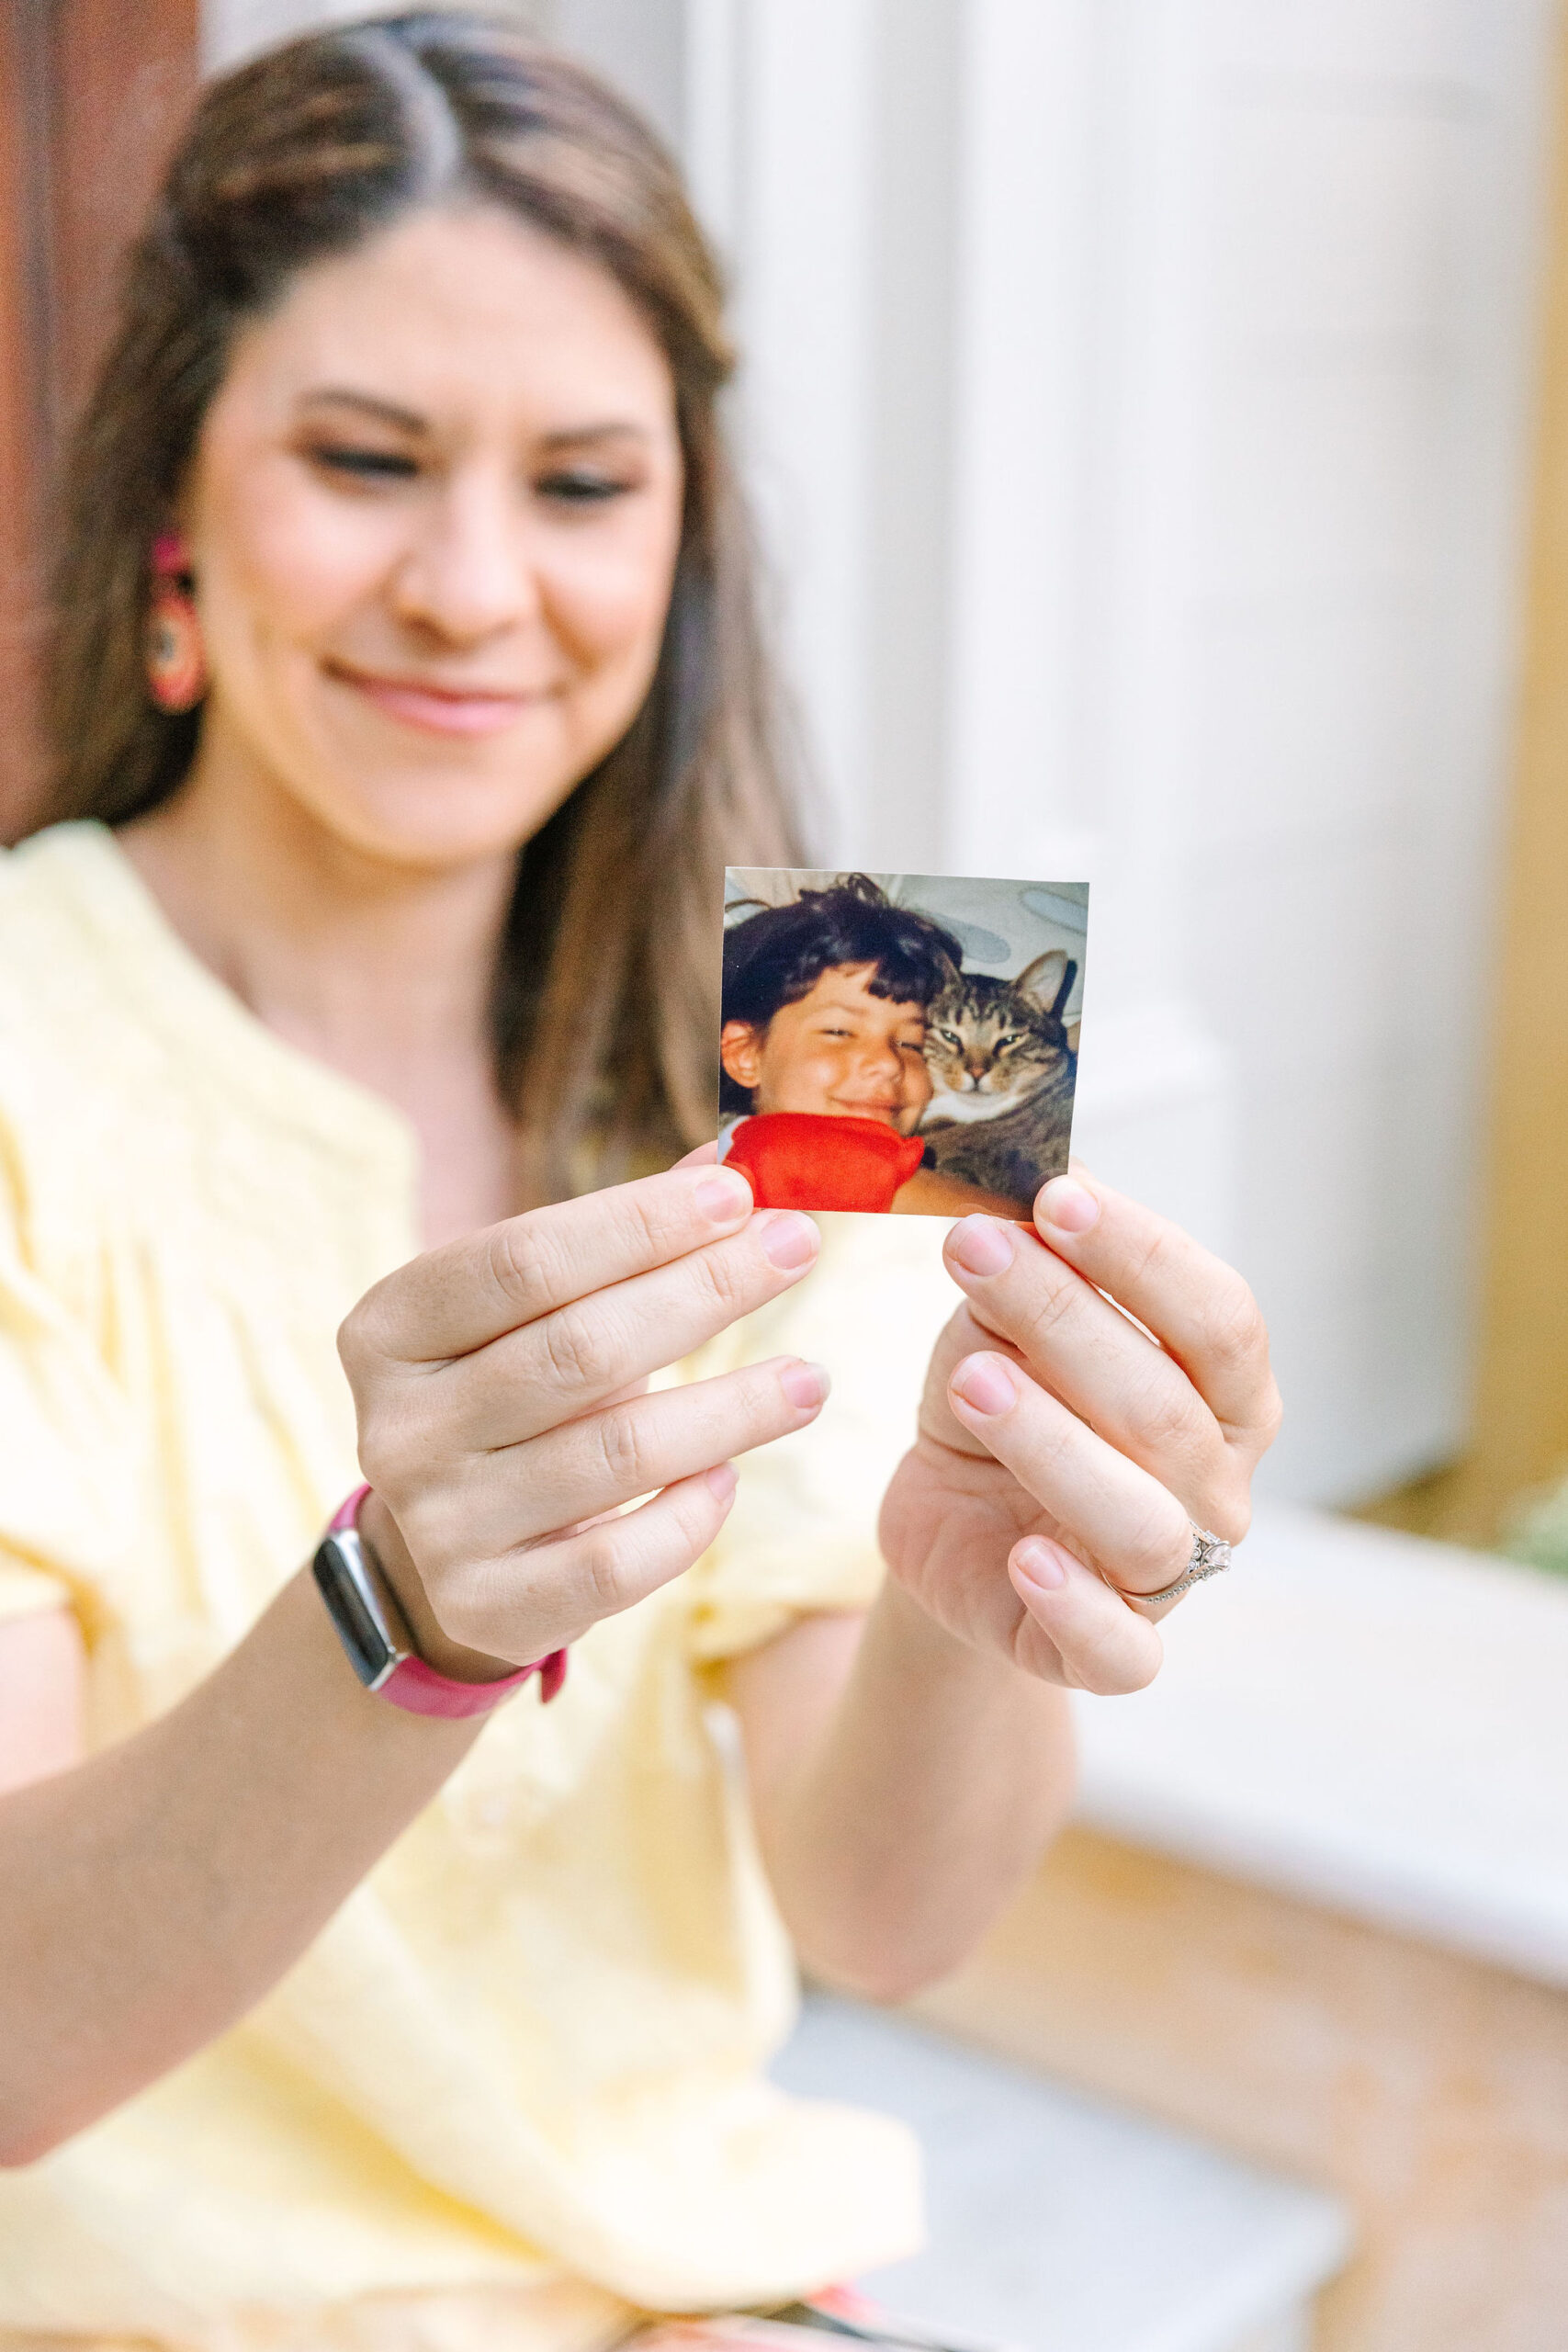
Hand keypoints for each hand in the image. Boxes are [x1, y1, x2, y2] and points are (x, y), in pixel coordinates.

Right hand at [337, 1166, 827, 1678]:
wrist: (446, 1555)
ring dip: (731, 1408)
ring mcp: (439, 1525)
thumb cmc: (516, 1396)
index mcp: (391, 1329)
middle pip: (578, 1349)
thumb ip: (623, 1239)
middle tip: (797, 1249)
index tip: (739, 1193)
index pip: (522, 1259)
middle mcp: (398, 1428)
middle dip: (704, 1290)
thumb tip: (731, 1160)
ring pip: (616, 1453)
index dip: (635, 1222)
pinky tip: (730, 1475)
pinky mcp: (491, 1606)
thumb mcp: (538, 1312)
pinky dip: (688, 1514)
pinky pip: (620, 1561)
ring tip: (808, 1378)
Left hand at [878, 1167, 1280, 1693]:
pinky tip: (1024, 1555)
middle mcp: (1218, 1486)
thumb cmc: (1004, 1407)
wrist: (951, 1527)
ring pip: (1145, 1522)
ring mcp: (1172, 1576)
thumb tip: (1012, 1212)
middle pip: (1166, 1407)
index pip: (1219, 1318)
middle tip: (975, 1252)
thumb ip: (1023, 1284)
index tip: (1056, 1195)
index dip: (1144, 1254)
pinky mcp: (1110, 1652)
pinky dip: (1076, 1604)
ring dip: (1056, 1444)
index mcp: (1226, 1394)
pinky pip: (1119, 1650)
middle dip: (1066, 1319)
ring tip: (971, 1382)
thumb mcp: (1000, 1332)